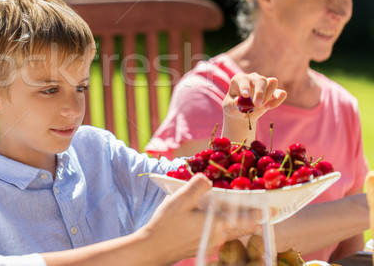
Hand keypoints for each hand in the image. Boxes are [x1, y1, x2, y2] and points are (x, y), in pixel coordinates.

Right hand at [141, 174, 259, 262]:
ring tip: (244, 215)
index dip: (261, 214)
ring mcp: (212, 244)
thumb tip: (209, 177)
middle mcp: (219, 237)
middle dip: (254, 220)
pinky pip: (223, 238)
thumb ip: (197, 187)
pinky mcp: (204, 247)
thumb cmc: (166, 225)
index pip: (247, 221)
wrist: (153, 248)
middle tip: (263, 211)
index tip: (273, 208)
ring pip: (233, 234)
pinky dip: (227, 229)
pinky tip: (218, 222)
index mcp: (217, 225)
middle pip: (244, 229)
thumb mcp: (179, 200)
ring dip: (241, 225)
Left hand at [222, 73, 286, 142]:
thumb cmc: (233, 107)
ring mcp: (264, 84)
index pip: (244, 79)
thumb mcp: (229, 108)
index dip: (245, 87)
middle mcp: (253, 78)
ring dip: (268, 96)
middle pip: (261, 79)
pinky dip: (277, 100)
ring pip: (273, 82)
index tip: (245, 96)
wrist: (241, 114)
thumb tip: (238, 101)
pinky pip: (281, 93)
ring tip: (260, 106)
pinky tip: (268, 107)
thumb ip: (233, 105)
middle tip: (257, 105)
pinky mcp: (274, 93)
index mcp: (239, 79)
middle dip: (260, 92)